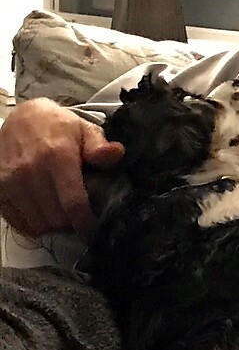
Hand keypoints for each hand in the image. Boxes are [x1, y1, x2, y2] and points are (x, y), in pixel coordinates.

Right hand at [0, 98, 123, 236]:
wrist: (20, 118)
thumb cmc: (56, 126)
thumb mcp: (84, 129)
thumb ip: (99, 146)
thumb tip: (115, 154)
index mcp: (57, 157)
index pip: (72, 202)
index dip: (85, 223)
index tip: (93, 231)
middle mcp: (30, 171)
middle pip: (56, 218)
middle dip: (71, 224)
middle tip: (79, 217)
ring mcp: (11, 181)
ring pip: (37, 223)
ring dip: (53, 226)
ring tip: (63, 215)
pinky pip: (18, 222)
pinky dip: (33, 225)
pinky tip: (44, 214)